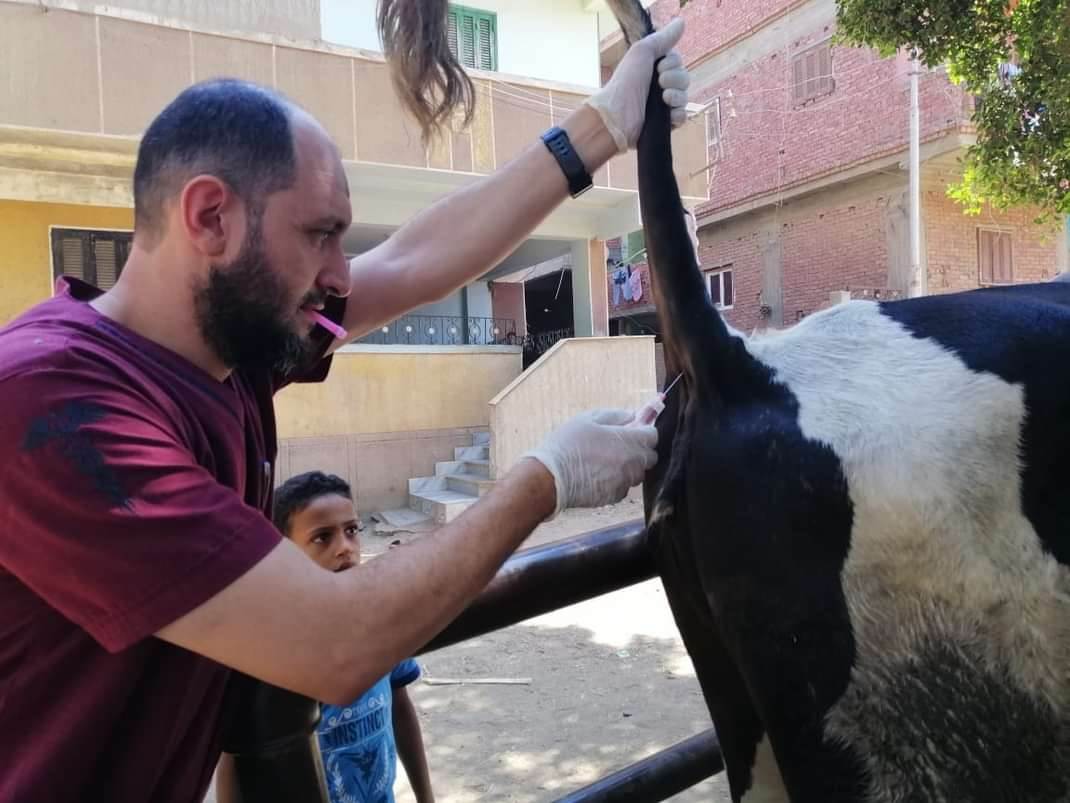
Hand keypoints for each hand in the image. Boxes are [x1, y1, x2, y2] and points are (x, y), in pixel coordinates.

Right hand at [523, 409, 657, 517]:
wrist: (550, 478)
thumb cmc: (567, 445)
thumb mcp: (588, 419)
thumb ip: (616, 415)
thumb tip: (632, 415)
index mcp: (629, 441)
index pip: (653, 435)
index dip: (644, 431)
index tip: (633, 430)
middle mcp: (633, 464)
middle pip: (650, 456)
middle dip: (640, 449)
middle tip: (619, 445)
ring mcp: (625, 482)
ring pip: (638, 473)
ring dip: (630, 466)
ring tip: (606, 461)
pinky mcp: (615, 497)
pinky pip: (624, 486)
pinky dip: (617, 480)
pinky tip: (599, 475)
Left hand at [585, 18, 689, 151]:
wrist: (619, 115)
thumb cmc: (626, 82)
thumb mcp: (642, 52)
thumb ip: (663, 38)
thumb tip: (681, 22)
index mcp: (653, 70)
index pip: (677, 62)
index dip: (673, 63)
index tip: (659, 66)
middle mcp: (658, 87)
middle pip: (684, 78)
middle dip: (675, 78)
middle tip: (660, 81)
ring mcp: (662, 106)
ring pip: (685, 97)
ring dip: (677, 95)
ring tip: (663, 98)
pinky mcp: (665, 124)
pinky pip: (683, 116)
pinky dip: (678, 114)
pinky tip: (668, 113)